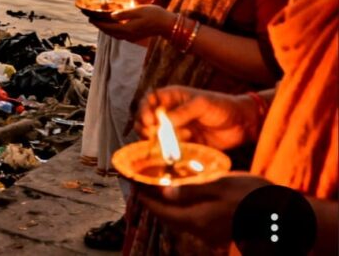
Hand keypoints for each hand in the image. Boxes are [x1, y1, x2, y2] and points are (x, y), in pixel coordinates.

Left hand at [91, 5, 172, 41]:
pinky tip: (112, 26)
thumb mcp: (138, 10)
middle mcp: (128, 35)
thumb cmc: (154, 15)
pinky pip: (119, 35)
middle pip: (109, 32)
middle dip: (99, 26)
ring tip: (98, 22)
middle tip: (90, 19)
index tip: (88, 18)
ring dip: (105, 29)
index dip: (97, 23)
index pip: (107, 27)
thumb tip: (111, 16)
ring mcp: (132, 37)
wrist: (168, 24)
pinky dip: (112, 30)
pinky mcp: (135, 36)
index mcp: (127, 29)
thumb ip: (124, 13)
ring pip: (114, 35)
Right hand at [134, 86, 259, 149]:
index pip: (150, 101)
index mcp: (173, 98)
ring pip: (158, 136)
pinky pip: (172, 149)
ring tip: (168, 143)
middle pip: (149, 120)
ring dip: (159, 141)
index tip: (148, 121)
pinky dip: (171, 151)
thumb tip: (163, 120)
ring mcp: (178, 129)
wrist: (242, 124)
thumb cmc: (221, 106)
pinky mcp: (186, 144)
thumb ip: (183, 111)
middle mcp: (172, 113)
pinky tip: (180, 150)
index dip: (145, 110)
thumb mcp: (202, 104)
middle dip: (147, 128)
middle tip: (152, 135)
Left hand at [136, 174, 271, 246]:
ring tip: (156, 185)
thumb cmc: (253, 196)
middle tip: (140, 182)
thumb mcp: (221, 185)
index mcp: (197, 219)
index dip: (143, 195)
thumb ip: (191, 190)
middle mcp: (200, 231)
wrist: (284, 216)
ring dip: (166, 205)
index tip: (130, 181)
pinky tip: (181, 194)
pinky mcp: (218, 231)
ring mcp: (210, 233)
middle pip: (167, 217)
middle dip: (152, 200)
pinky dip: (181, 207)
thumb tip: (163, 192)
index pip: (160, 210)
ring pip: (179, 219)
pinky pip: (192, 219)